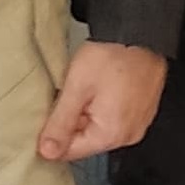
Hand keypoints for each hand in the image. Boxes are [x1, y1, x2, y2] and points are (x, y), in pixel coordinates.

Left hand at [39, 40, 167, 162]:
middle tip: (65, 92)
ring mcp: (136, 123)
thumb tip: (47, 152)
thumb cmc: (112, 55)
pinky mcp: (140, 111)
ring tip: (83, 86)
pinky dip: (100, 105)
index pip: (72, 152)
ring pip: (98, 127)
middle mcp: (128, 135)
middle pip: (86, 139)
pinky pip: (112, 116)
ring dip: (84, 111)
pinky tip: (97, 85)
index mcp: (111, 134)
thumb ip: (60, 122)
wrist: (140, 32)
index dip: (52, 136)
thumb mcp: (77, 87)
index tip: (44, 116)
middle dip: (70, 121)